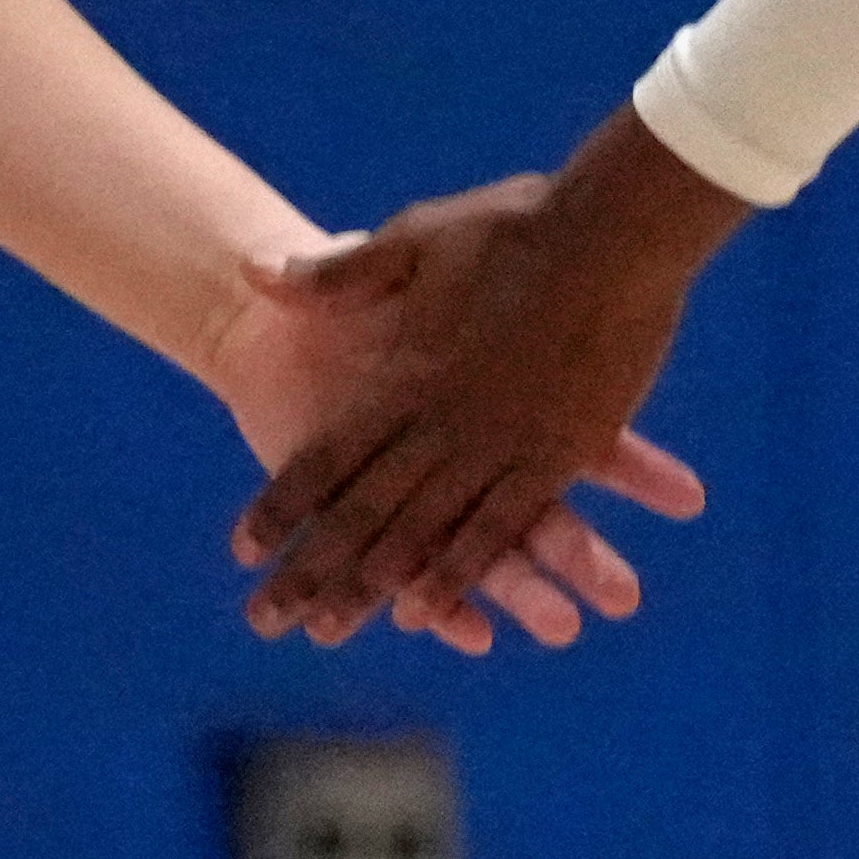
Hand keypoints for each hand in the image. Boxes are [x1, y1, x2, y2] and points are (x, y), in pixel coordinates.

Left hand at [236, 108, 751, 642]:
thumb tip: (251, 272)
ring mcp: (500, 445)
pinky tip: (427, 614)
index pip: (327, 457)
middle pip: (362, 514)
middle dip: (312, 571)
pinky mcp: (556, 456)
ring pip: (421, 537)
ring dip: (371, 590)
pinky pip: (496, 530)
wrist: (617, 228)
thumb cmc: (519, 224)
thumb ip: (337, 273)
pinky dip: (457, 575)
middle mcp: (443, 423)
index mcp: (405, 375)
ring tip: (325, 633)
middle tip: (266, 621)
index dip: (282, 505)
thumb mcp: (415, 236)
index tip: (242, 550)